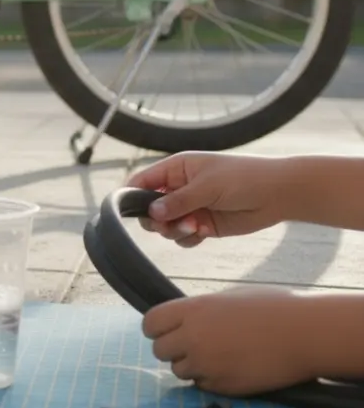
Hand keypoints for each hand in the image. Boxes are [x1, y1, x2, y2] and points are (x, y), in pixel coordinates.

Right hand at [125, 151, 292, 247]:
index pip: (142, 181)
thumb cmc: (244, 178)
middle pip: (150, 208)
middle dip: (156, 219)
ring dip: (175, 230)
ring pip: (165, 225)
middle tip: (165, 224)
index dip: (132, 196)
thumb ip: (178, 200)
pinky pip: (182, 237)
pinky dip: (188, 238)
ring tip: (194, 226)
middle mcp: (179, 188)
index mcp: (176, 169)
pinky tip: (203, 232)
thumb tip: (151, 213)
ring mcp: (190, 207)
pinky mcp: (202, 225)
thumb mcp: (207, 185)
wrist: (278, 194)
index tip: (129, 211)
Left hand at [142, 287, 315, 395]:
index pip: (150, 323)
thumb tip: (181, 319)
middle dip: (173, 349)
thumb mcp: (227, 298)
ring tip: (216, 357)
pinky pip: (202, 385)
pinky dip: (210, 380)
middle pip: (159, 350)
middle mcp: (193, 337)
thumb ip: (199, 311)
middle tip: (192, 346)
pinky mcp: (222, 386)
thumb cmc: (272, 308)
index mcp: (193, 310)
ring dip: (191, 366)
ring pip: (178, 370)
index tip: (167, 331)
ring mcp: (206, 364)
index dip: (156, 328)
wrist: (304, 335)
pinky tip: (230, 368)